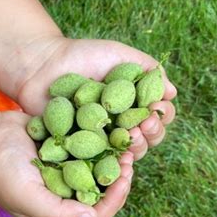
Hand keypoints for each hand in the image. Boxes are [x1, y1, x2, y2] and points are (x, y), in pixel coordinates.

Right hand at [0, 110, 133, 216]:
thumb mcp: (24, 196)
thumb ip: (56, 212)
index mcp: (53, 216)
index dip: (114, 201)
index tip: (124, 179)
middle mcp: (60, 197)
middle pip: (100, 195)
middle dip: (117, 179)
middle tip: (129, 158)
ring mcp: (61, 174)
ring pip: (97, 172)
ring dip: (112, 160)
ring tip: (125, 143)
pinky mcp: (61, 153)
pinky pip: (87, 152)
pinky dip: (101, 143)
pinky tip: (112, 129)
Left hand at [15, 36, 176, 160]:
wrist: (43, 65)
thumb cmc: (82, 56)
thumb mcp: (119, 55)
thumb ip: (147, 69)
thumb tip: (172, 92)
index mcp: (133, 105)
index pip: (157, 117)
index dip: (161, 116)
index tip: (156, 108)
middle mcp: (120, 125)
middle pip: (147, 139)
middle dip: (151, 133)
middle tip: (144, 124)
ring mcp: (100, 140)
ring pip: (127, 154)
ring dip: (135, 147)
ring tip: (131, 135)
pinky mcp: (80, 151)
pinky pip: (100, 161)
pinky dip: (110, 159)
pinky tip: (114, 153)